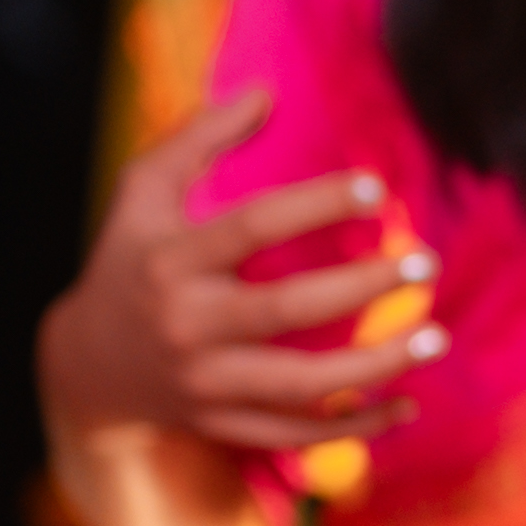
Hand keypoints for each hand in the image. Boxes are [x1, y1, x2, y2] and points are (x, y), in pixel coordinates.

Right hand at [35, 86, 440, 459]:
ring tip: (435, 336)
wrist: (89, 366)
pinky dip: (356, 426)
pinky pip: (298, 433)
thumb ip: (198, 136)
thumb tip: (265, 92)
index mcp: (170, 261)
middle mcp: (187, 325)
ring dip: (376, 365)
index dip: (316, 204)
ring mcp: (206, 383)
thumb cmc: (131, 258)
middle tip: (424, 262)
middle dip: (362, 286)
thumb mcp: (143, 190)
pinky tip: (408, 403)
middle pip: (285, 309)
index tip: (376, 187)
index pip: (251, 227)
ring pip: (301, 384)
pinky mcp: (224, 423)